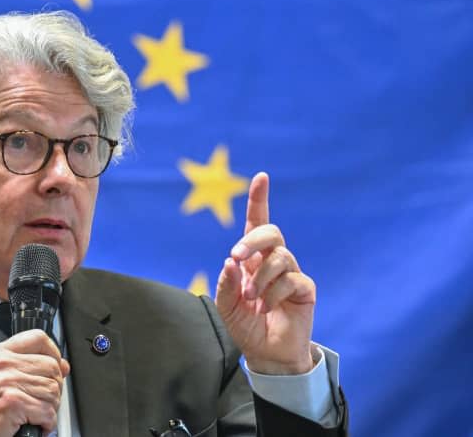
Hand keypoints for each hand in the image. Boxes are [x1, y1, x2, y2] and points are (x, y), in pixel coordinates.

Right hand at [0, 329, 69, 436]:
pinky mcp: (13, 402)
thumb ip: (31, 366)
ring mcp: (7, 382)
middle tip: (40, 400)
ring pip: (53, 390)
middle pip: (51, 367)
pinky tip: (33, 422)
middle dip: (53, 388)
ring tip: (34, 412)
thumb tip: (63, 365)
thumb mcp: (3, 377)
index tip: (55, 365)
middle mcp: (3, 364)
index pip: (38, 338)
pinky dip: (47, 423)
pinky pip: (48, 411)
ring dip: (50, 408)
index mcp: (0, 353)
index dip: (53, 352)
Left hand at [215, 172, 315, 374]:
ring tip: (253, 300)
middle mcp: (273, 260)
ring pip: (280, 258)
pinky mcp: (304, 289)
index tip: (261, 177)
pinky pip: (291, 281)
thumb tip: (231, 261)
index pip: (257, 223)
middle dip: (252, 240)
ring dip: (261, 278)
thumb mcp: (226, 305)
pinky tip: (267, 308)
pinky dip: (274, 295)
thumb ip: (226, 283)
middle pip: (271, 232)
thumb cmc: (244, 326)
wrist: (266, 353)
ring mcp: (291, 273)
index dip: (259, 199)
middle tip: (237, 258)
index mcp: (252, 258)